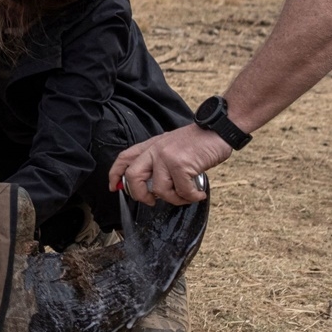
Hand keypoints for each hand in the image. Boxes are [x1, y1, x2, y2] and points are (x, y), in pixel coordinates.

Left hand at [108, 125, 229, 205]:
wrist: (217, 129)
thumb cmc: (198, 141)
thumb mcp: (170, 146)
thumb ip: (159, 161)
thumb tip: (153, 187)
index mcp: (150, 145)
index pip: (124, 158)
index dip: (115, 174)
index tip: (113, 187)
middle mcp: (154, 150)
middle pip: (133, 177)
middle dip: (139, 195)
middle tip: (152, 201)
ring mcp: (166, 156)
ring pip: (159, 190)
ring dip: (174, 199)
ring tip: (187, 196)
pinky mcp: (180, 164)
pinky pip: (181, 191)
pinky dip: (191, 197)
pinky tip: (198, 193)